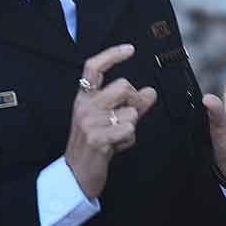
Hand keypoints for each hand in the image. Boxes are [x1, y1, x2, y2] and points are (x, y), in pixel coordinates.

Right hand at [64, 43, 157, 199]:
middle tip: (127, 118)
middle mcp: (84, 106)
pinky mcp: (97, 139)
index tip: (130, 49)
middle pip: (123, 86)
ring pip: (130, 112)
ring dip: (130, 127)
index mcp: (84, 98)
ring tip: (115, 138)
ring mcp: (89, 122)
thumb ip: (130, 105)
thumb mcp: (109, 121)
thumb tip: (150, 92)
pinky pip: (129, 130)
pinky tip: (115, 148)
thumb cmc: (94, 146)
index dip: (112, 54)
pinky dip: (128, 141)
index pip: (94, 67)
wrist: (75, 176)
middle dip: (134, 101)